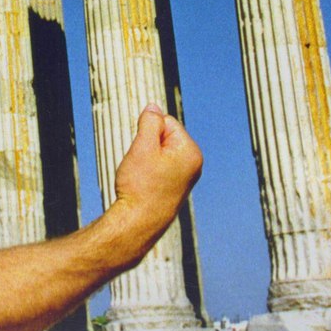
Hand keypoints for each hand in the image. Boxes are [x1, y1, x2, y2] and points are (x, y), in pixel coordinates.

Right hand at [112, 105, 202, 240]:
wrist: (137, 224)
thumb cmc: (140, 186)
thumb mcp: (142, 146)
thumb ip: (149, 122)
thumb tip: (153, 107)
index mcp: (191, 151)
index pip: (166, 122)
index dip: (148, 133)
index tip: (144, 155)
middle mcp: (194, 163)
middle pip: (164, 136)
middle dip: (148, 145)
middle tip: (143, 168)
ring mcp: (186, 176)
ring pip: (159, 151)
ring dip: (147, 158)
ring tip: (143, 178)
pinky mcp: (176, 186)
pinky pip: (159, 166)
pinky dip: (148, 170)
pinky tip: (146, 186)